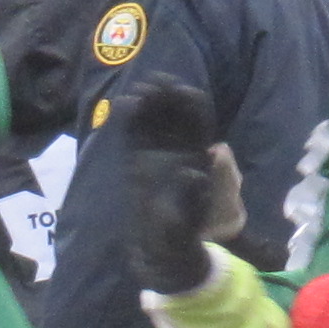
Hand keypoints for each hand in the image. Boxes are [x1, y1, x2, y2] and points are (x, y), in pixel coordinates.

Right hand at [126, 79, 239, 293]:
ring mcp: (159, 153)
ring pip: (157, 120)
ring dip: (149, 103)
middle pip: (177, 115)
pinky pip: (137, 133)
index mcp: (198, 156)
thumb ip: (199, 190)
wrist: (164, 245)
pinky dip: (131, 118)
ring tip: (139, 88)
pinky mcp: (139, 160)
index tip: (182, 92)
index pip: (198, 123)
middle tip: (155, 82)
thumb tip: (204, 164)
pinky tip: (124, 104)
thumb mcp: (195, 212)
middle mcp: (180, 150)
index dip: (192, 106)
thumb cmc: (183, 230)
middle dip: (168, 96)